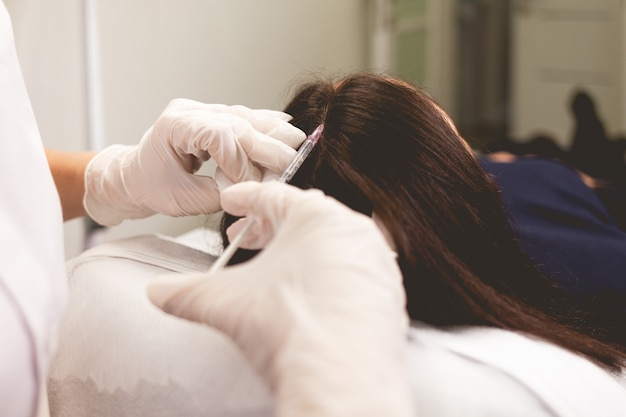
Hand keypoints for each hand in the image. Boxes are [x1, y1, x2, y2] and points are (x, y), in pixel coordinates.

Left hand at [84, 99, 305, 225]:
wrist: (134, 176)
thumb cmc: (151, 187)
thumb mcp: (182, 200)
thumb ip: (219, 193)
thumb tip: (252, 189)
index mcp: (174, 126)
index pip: (219, 136)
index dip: (240, 160)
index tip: (250, 185)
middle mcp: (189, 111)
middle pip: (238, 123)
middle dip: (268, 145)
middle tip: (291, 162)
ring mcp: (201, 110)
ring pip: (244, 117)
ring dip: (273, 131)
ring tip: (298, 141)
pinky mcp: (212, 116)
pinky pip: (243, 117)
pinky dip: (265, 124)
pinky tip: (285, 126)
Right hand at [148, 182, 412, 416]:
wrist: (341, 379)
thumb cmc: (290, 328)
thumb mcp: (225, 303)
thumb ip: (185, 291)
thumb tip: (157, 292)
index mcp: (318, 217)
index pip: (273, 196)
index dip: (245, 198)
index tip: (232, 202)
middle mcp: (355, 231)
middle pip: (306, 217)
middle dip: (272, 225)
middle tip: (249, 235)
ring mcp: (377, 263)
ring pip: (335, 243)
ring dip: (305, 249)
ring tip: (280, 266)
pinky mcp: (389, 294)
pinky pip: (357, 271)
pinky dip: (333, 274)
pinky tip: (314, 293)